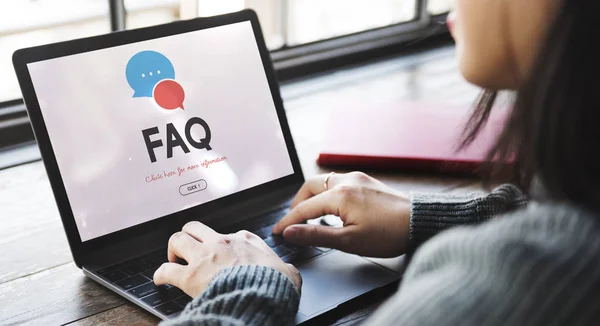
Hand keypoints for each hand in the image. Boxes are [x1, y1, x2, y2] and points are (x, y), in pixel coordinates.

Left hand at [154, 221, 301, 296]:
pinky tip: (160, 278)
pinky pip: (166, 270)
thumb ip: (284, 268)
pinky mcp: (190, 276)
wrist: (262, 296)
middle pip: (195, 227)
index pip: (229, 234)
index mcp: (244, 240)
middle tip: (188, 248)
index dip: (222, 243)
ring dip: (173, 249)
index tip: (222, 252)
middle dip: (189, 235)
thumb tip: (289, 273)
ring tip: (173, 258)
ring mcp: (204, 257)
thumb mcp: (288, 272)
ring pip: (177, 239)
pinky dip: (160, 273)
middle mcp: (221, 242)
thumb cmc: (274, 285)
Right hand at [272, 172, 409, 257]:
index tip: (277, 232)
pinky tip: (331, 208)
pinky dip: (327, 193)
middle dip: (297, 203)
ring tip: (310, 216)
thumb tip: (291, 232)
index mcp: (339, 195)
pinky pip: (338, 182)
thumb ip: (316, 235)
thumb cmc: (389, 234)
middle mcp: (346, 181)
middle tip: (293, 221)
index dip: (288, 221)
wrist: (420, 222)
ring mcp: (357, 178)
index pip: (304, 208)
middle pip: (310, 186)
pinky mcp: (366, 181)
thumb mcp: (349, 241)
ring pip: (324, 182)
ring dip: (312, 196)